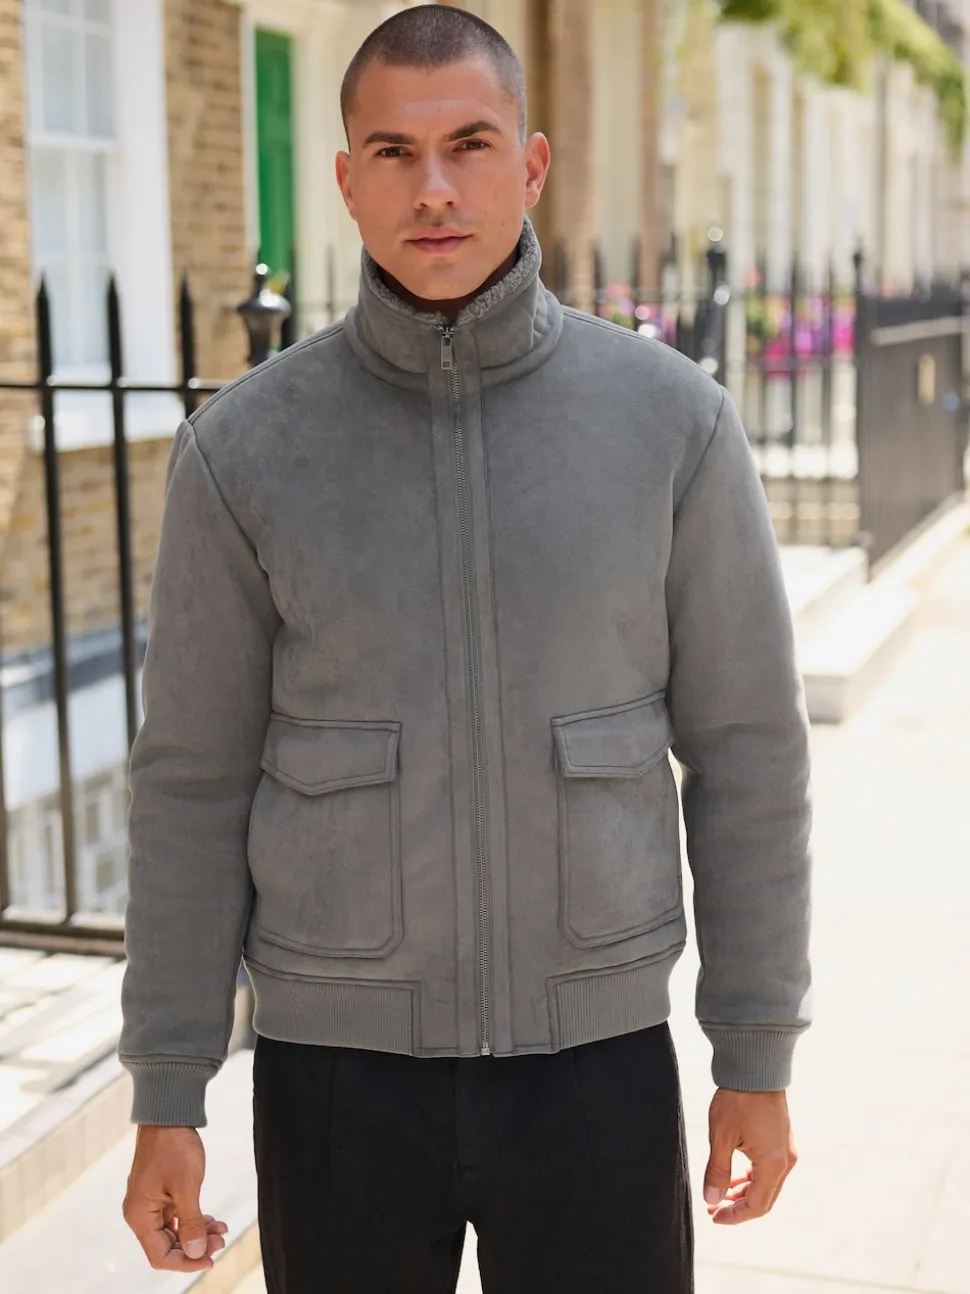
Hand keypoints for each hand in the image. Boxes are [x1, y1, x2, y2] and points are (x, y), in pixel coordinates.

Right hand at [122, 1125, 228, 1270]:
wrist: (168, 1114)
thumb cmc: (173, 1147)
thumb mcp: (186, 1187)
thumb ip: (190, 1222)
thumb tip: (197, 1252)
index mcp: (139, 1216)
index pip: (160, 1256)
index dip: (186, 1262)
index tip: (210, 1257)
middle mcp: (140, 1214)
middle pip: (167, 1245)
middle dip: (195, 1246)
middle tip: (222, 1239)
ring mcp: (149, 1203)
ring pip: (174, 1231)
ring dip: (197, 1233)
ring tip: (222, 1229)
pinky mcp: (159, 1193)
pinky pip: (175, 1216)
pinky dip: (193, 1219)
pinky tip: (212, 1219)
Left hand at [703, 1087, 797, 1223]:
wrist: (756, 1067)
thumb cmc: (738, 1099)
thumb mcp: (721, 1136)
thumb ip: (717, 1171)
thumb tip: (710, 1199)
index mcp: (773, 1164)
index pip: (756, 1206)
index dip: (734, 1216)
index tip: (713, 1216)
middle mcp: (786, 1162)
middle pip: (765, 1199)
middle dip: (739, 1207)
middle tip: (714, 1209)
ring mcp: (787, 1151)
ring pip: (768, 1185)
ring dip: (745, 1193)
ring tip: (721, 1194)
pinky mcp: (783, 1140)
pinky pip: (769, 1170)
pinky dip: (752, 1178)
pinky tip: (734, 1176)